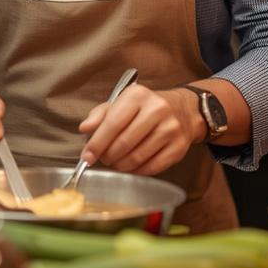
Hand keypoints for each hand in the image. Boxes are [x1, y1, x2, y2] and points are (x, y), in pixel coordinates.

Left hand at [77, 85, 203, 175]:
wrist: (182, 110)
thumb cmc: (145, 108)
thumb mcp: (122, 102)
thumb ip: (101, 114)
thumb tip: (85, 128)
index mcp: (138, 95)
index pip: (113, 123)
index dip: (97, 143)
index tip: (87, 156)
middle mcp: (157, 109)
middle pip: (124, 143)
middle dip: (108, 156)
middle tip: (103, 159)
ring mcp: (170, 128)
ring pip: (137, 157)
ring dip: (121, 166)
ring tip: (116, 163)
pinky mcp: (179, 147)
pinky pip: (152, 167)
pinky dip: (137, 171)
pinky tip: (131, 167)